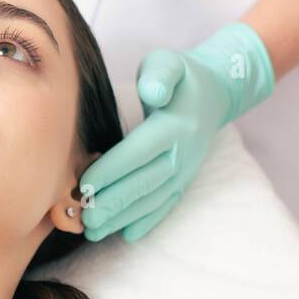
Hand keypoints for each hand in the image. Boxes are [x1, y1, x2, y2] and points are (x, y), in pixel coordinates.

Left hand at [79, 22, 275, 242]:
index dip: (111, 170)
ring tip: (93, 231)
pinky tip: (127, 235)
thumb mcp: (169, 63)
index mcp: (174, 126)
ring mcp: (184, 170)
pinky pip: (165, 204)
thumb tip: (153, 93)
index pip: (138, 152)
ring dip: (123, 217)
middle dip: (112, 202)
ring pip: (151, 199)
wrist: (215, 92)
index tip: (84, 185)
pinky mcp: (184, 180)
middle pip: (143, 183)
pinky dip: (147, 221)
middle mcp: (181, 153)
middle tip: (83, 217)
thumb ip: (160, 74)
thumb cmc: (181, 77)